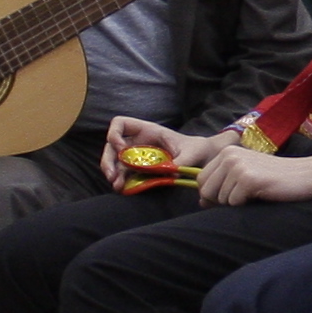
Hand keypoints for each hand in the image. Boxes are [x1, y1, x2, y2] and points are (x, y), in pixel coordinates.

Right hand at [98, 116, 214, 183]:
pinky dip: (122, 181)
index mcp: (147, 130)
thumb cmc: (197, 149)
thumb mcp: (192, 152)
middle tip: (112, 175)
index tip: (122, 149)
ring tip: (117, 185)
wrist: (203, 160)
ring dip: (113, 173)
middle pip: (112, 145)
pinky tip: (123, 189)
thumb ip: (181, 160)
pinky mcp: (141, 170)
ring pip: (116, 162)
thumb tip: (171, 171)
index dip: (115, 134)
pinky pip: (126, 174)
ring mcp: (138, 156)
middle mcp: (138, 142)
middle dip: (108, 159)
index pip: (120, 123)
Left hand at [200, 145, 311, 206]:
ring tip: (256, 193)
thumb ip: (222, 184)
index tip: (231, 196)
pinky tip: (261, 194)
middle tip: (244, 197)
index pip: (201, 180)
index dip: (211, 195)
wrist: (304, 176)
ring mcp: (238, 166)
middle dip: (220, 201)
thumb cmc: (274, 179)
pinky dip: (246, 205)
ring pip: (220, 199)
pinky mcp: (248, 179)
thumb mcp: (244, 176)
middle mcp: (229, 156)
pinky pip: (234, 203)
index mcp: (226, 152)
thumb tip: (200, 202)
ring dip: (236, 203)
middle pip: (206, 190)